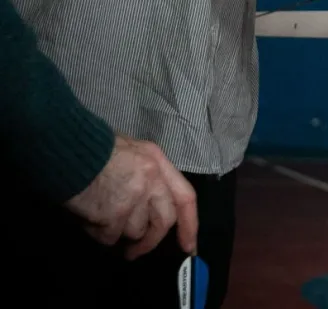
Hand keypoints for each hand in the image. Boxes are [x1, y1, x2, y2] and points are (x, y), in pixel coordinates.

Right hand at [64, 135, 197, 259]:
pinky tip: (90, 218)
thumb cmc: (95, 148)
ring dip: (119, 231)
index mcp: (159, 162)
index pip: (185, 198)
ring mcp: (134, 198)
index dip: (189, 225)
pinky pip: (111, 237)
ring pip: (136, 231)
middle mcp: (152, 180)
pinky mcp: (113, 215)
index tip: (189, 245)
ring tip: (101, 217)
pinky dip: (100, 233)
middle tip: (135, 251)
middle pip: (164, 222)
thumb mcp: (133, 151)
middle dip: (150, 241)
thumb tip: (152, 203)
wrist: (66, 150)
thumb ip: (149, 174)